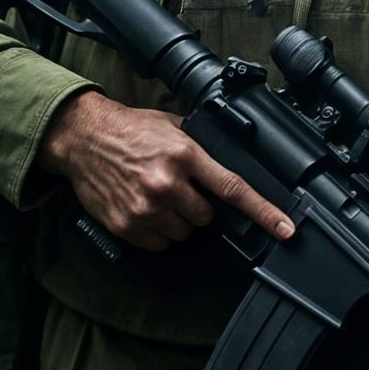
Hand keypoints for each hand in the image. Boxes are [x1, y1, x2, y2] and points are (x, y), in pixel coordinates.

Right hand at [39, 91, 294, 253]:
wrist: (83, 137)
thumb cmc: (129, 130)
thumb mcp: (171, 126)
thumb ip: (199, 146)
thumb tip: (227, 163)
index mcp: (184, 155)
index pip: (233, 189)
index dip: (264, 212)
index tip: (285, 229)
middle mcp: (166, 183)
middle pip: (206, 217)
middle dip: (199, 206)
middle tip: (180, 188)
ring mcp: (145, 208)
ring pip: (183, 233)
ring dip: (178, 220)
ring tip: (158, 196)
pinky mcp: (126, 225)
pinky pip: (159, 244)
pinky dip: (157, 232)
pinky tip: (145, 209)